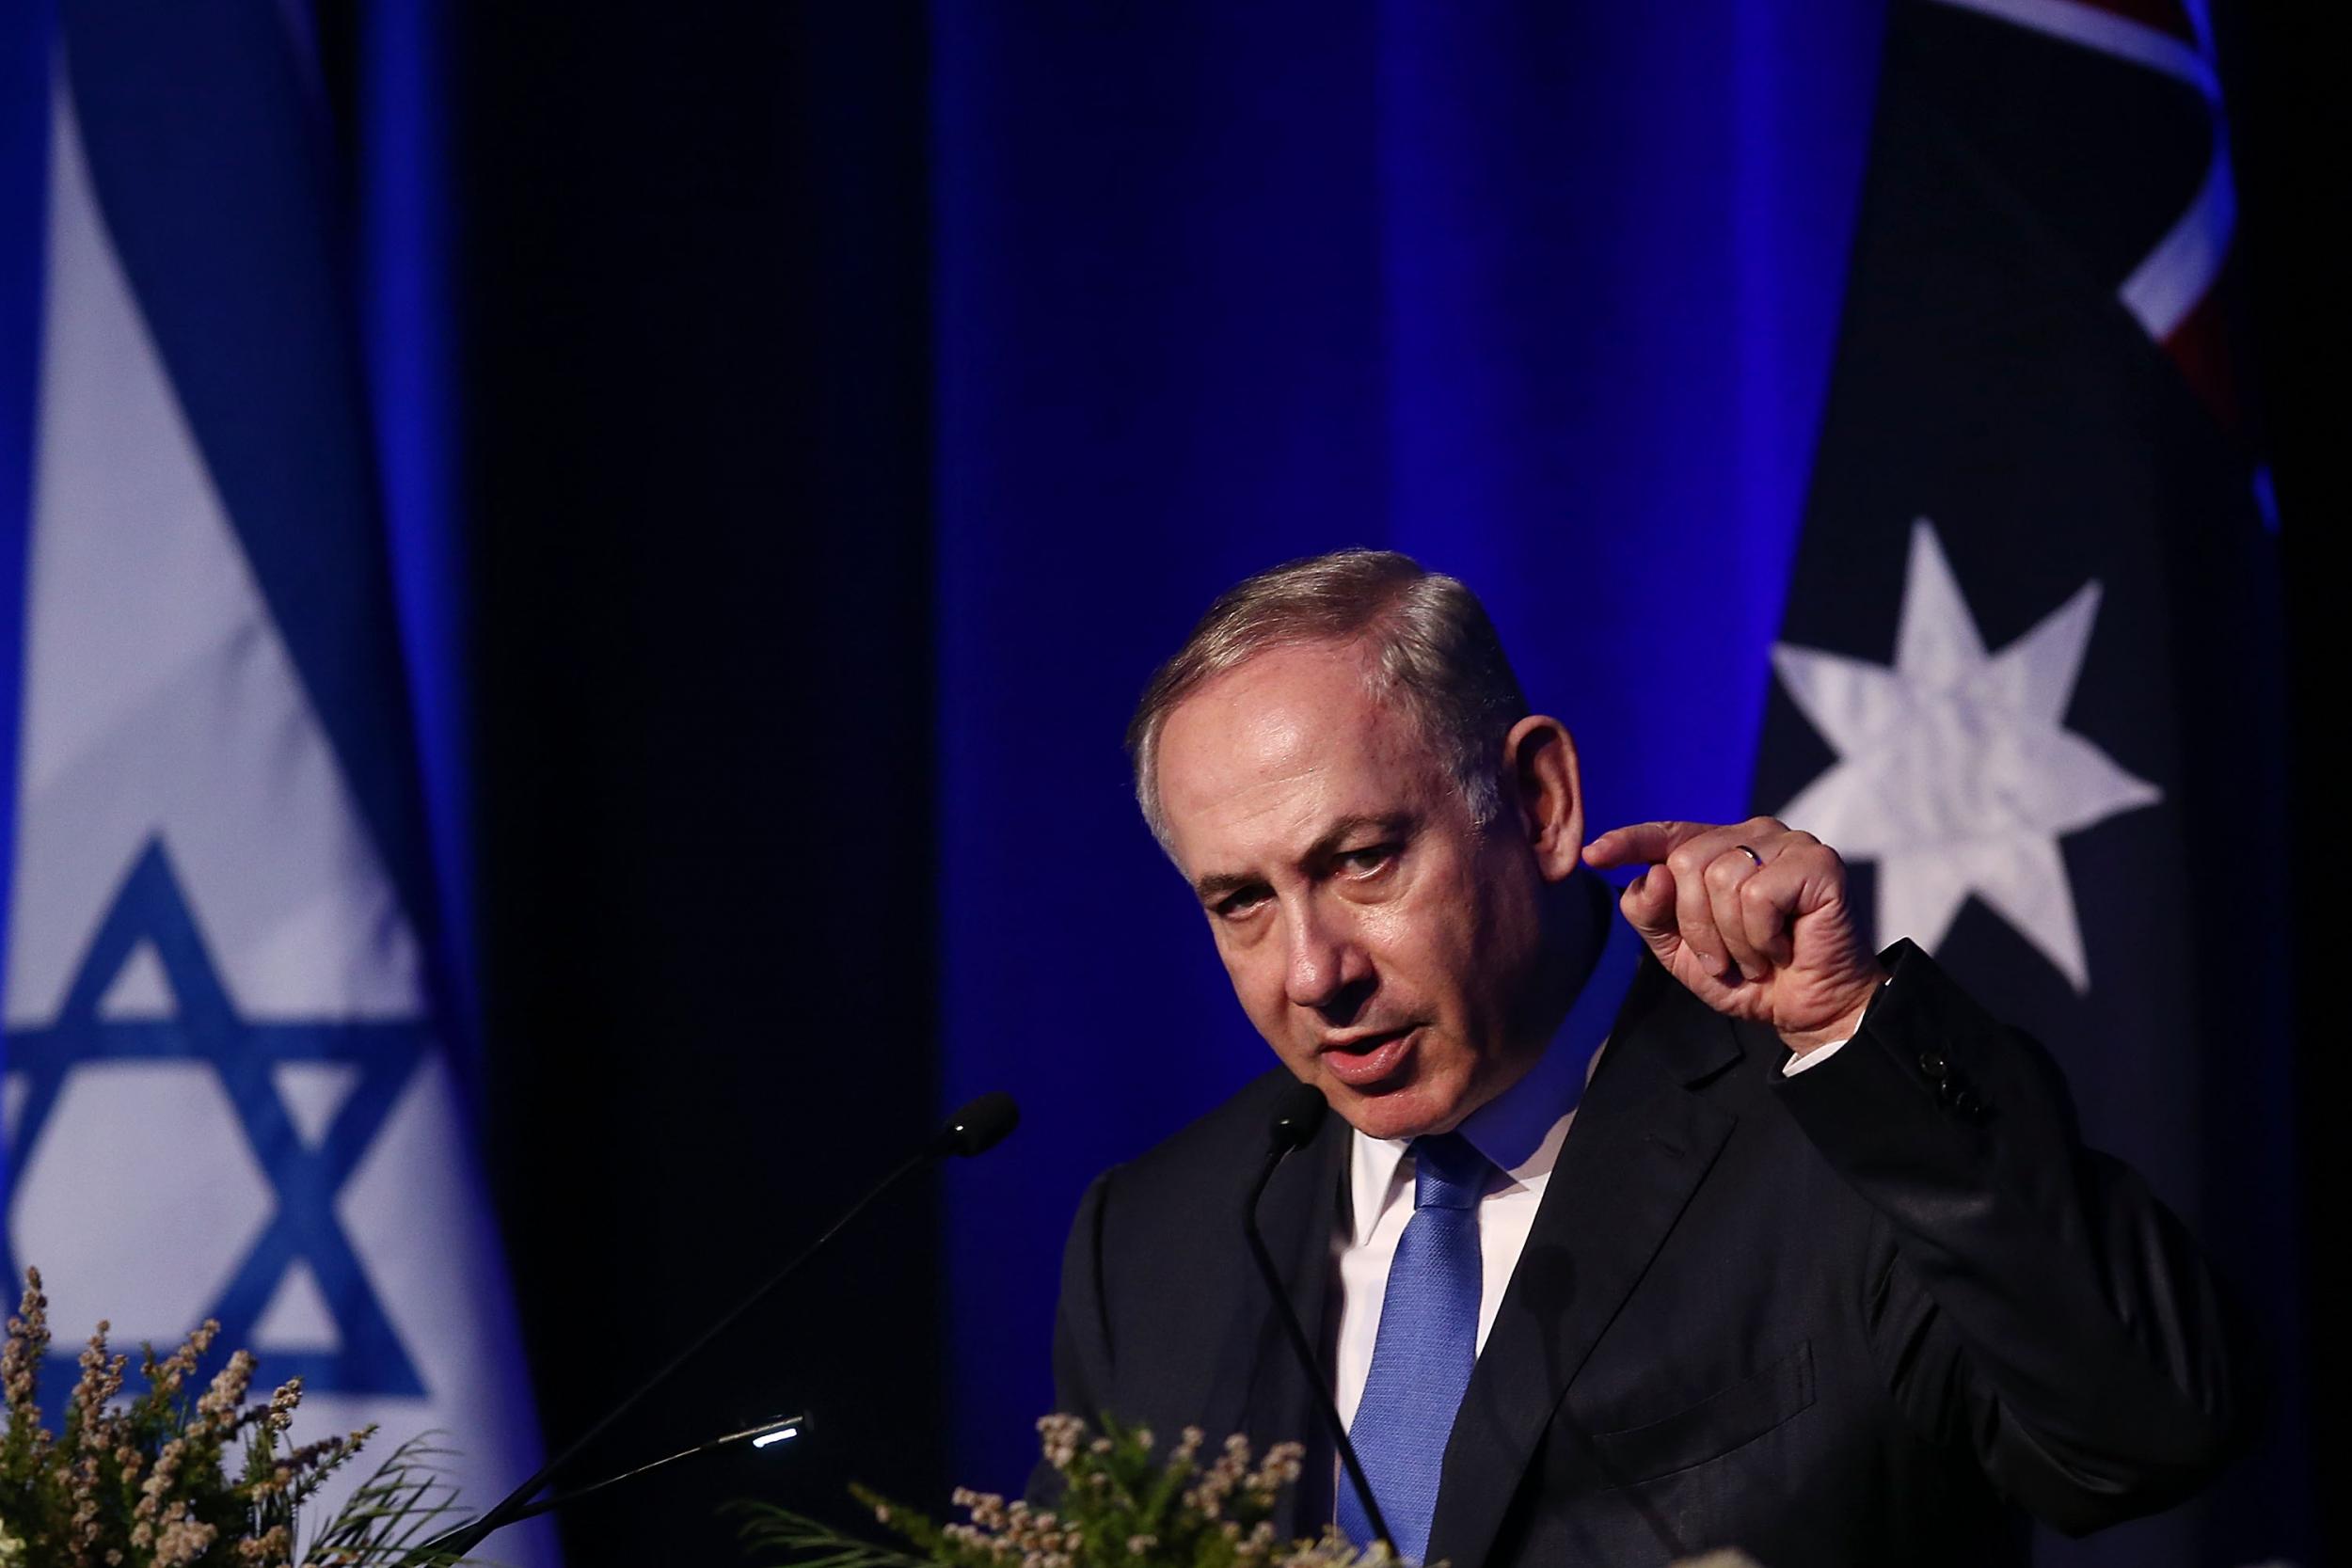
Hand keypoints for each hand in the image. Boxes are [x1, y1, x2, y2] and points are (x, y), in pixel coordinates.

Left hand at [1583, 817, 1886, 1052]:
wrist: (1808, 1010)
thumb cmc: (1747, 976)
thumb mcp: (1681, 950)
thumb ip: (1652, 914)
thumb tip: (1649, 876)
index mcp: (1718, 849)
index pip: (1666, 834)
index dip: (1629, 842)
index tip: (1593, 855)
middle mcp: (1752, 835)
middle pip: (1686, 861)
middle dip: (1695, 925)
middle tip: (1724, 960)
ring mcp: (1788, 843)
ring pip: (1722, 877)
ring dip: (1732, 938)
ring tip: (1756, 957)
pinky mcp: (1818, 862)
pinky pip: (1759, 894)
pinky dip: (1762, 936)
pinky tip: (1783, 947)